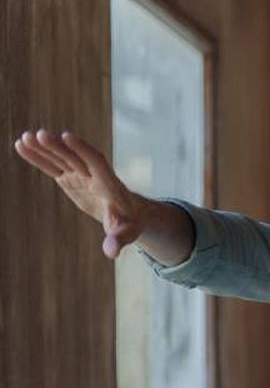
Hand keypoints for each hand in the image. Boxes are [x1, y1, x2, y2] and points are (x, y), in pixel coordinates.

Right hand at [14, 129, 148, 258]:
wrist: (128, 213)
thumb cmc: (130, 223)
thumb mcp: (128, 232)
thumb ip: (118, 239)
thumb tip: (111, 252)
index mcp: (110, 184)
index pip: (97, 162)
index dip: (83, 150)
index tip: (67, 136)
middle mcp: (94, 175)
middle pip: (76, 158)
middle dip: (58, 148)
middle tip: (39, 135)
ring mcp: (80, 175)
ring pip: (61, 159)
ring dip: (43, 148)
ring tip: (24, 137)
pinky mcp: (70, 179)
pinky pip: (52, 166)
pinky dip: (38, 157)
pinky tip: (21, 146)